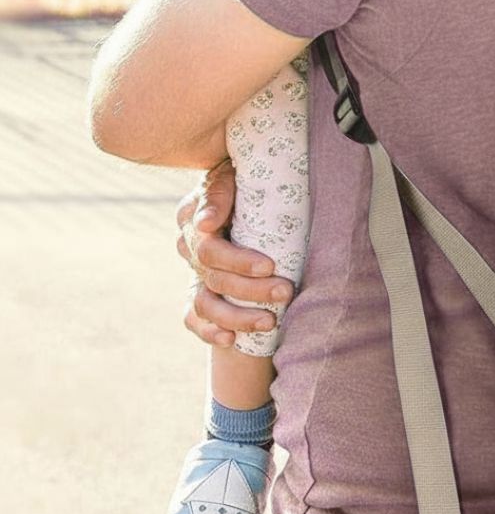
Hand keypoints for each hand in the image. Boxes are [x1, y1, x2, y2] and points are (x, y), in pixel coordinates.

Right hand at [176, 157, 295, 347]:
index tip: (270, 266)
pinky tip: (230, 340)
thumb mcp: (233, 173)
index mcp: (194, 218)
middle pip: (213, 279)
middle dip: (251, 291)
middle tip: (285, 292)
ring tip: (269, 322)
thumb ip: (219, 192)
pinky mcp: (199, 289)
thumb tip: (207, 224)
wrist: (248, 186)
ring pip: (204, 303)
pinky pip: (194, 318)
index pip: (210, 249)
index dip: (238, 261)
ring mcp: (193, 271)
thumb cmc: (246, 176)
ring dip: (236, 317)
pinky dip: (209, 331)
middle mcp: (190, 247)